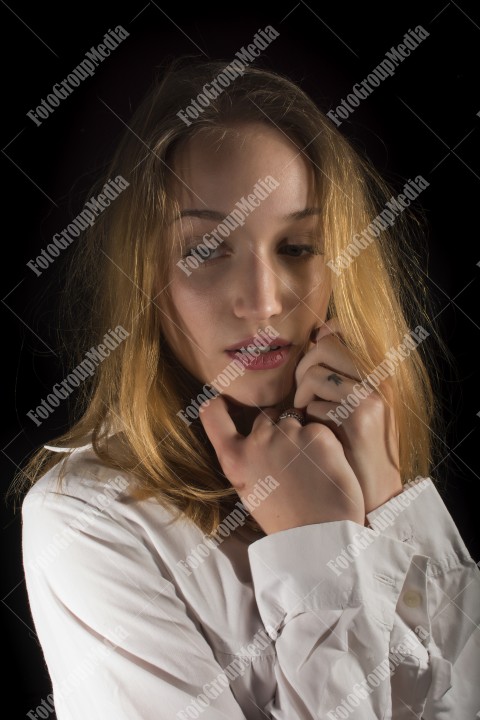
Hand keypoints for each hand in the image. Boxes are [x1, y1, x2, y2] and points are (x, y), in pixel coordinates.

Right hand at [199, 394, 364, 534]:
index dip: (218, 404)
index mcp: (234, 458)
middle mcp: (257, 440)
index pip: (213, 414)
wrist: (319, 538)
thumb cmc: (285, 519)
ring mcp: (288, 434)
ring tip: (311, 469)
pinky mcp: (317, 434)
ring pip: (296, 420)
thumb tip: (250, 434)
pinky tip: (326, 468)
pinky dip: (324, 443)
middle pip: (266, 416)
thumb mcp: (248, 490)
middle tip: (292, 463)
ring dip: (303, 435)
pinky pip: (319, 428)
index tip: (224, 401)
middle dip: (278, 428)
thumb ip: (245, 458)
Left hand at [294, 318, 401, 514]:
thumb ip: (339, 378)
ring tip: (304, 413)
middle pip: (325, 346)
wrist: (378, 495)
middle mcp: (379, 378)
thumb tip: (313, 345)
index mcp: (378, 372)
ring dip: (301, 394)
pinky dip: (308, 417)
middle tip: (301, 394)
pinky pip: (316, 402)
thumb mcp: (354, 408)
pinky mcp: (360, 417)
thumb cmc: (356, 451)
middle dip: (303, 368)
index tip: (309, 354)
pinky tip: (317, 433)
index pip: (345, 329)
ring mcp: (371, 396)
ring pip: (316, 373)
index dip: (320, 336)